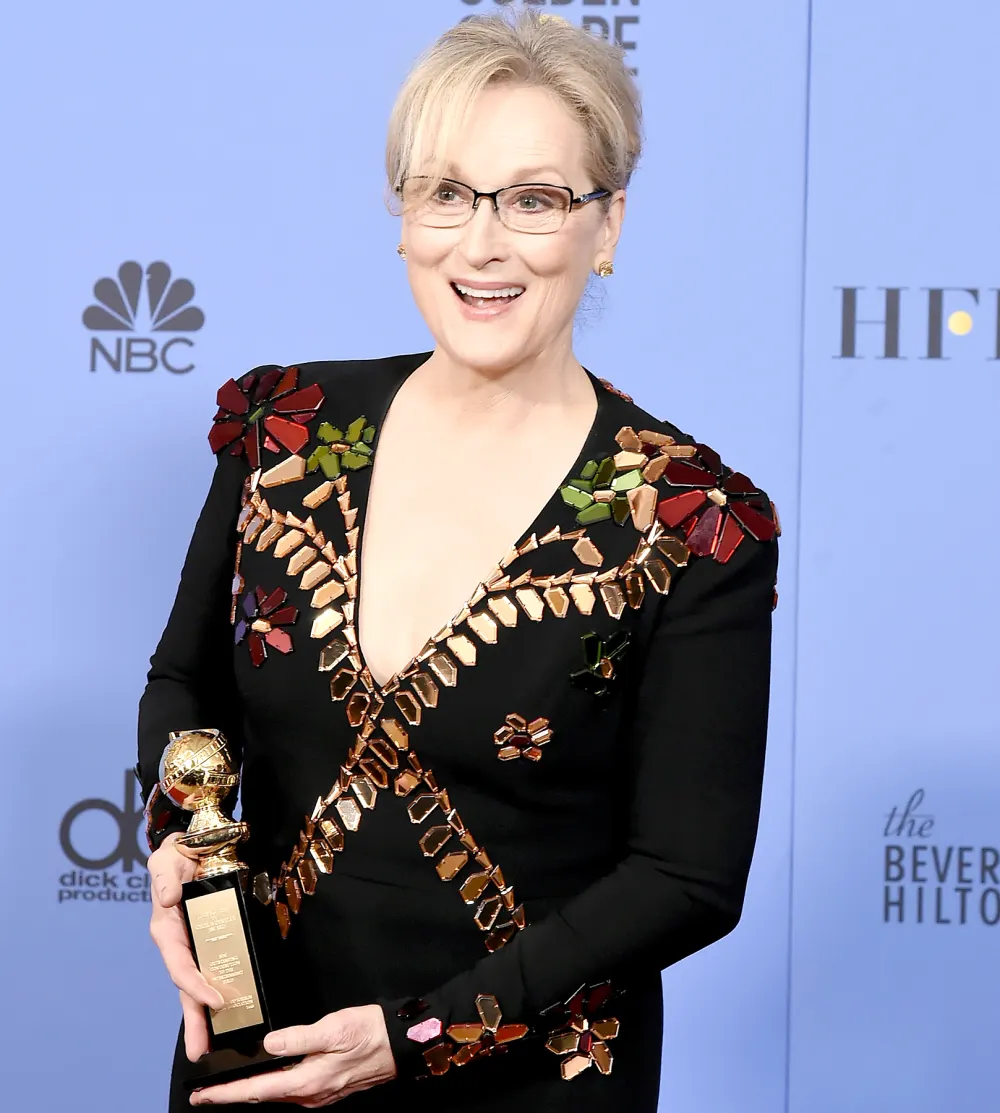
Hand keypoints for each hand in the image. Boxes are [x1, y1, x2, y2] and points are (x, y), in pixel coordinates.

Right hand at [148, 832, 224, 1061]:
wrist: (193, 844)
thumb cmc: (176, 853)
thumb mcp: (166, 859)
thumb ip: (165, 876)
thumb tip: (167, 899)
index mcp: (166, 931)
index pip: (180, 965)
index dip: (195, 985)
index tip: (215, 1001)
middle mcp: (177, 943)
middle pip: (186, 986)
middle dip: (192, 1018)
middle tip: (200, 1051)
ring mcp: (192, 944)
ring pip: (198, 984)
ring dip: (202, 1014)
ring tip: (208, 1044)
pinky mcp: (207, 940)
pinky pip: (213, 968)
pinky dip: (217, 989)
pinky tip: (228, 1008)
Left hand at [189, 1004, 397, 1105]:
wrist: (399, 1044)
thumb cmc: (368, 1033)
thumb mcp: (333, 1028)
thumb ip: (299, 1037)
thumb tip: (269, 1044)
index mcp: (306, 1082)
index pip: (256, 1090)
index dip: (226, 1094)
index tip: (200, 1095)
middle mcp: (308, 1094)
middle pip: (262, 1096)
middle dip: (232, 1094)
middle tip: (204, 1091)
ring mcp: (318, 1093)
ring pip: (275, 1094)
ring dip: (250, 1090)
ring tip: (228, 1084)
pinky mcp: (325, 1086)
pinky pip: (289, 1089)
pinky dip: (270, 1084)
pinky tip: (267, 1075)